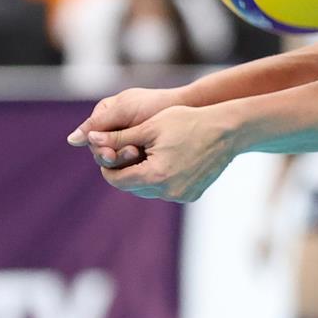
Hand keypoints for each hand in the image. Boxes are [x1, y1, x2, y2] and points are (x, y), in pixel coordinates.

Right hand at [68, 87, 186, 168]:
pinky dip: (137, 163)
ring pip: (117, 159)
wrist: (189, 107)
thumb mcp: (125, 111)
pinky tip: (145, 164)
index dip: (100, 147)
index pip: (93, 137)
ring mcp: (128, 139)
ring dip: (125, 159)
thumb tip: (71, 140)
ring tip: (138, 153)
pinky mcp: (143, 151)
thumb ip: (99, 124)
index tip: (109, 153)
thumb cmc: (155, 104)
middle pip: (103, 150)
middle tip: (129, 153)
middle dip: (114, 154)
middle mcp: (114, 128)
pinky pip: (133, 163)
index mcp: (105, 114)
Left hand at [88, 105, 239, 202]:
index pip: (116, 179)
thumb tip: (88, 139)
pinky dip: (161, 178)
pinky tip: (167, 160)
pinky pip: (166, 190)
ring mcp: (182, 196)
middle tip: (127, 150)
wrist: (229, 131)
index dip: (107, 165)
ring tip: (147, 153)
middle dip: (125, 170)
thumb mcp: (150, 126)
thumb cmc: (189, 122)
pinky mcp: (192, 195)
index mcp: (154, 175)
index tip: (108, 150)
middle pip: (131, 187)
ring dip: (142, 175)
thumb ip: (118, 137)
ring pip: (148, 190)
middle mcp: (168, 192)